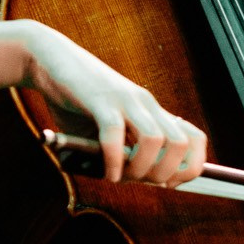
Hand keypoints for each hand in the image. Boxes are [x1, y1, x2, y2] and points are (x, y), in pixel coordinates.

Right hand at [0, 19, 205, 185]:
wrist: (49, 60)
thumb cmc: (75, 100)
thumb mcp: (103, 127)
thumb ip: (118, 150)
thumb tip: (126, 180)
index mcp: (152, 110)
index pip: (195, 139)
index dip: (188, 168)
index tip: (166, 183)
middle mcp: (146, 104)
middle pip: (180, 144)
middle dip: (164, 174)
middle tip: (138, 181)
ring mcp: (125, 100)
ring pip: (155, 140)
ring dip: (140, 169)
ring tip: (120, 177)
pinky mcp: (100, 100)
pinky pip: (115, 134)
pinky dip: (113, 161)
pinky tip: (106, 173)